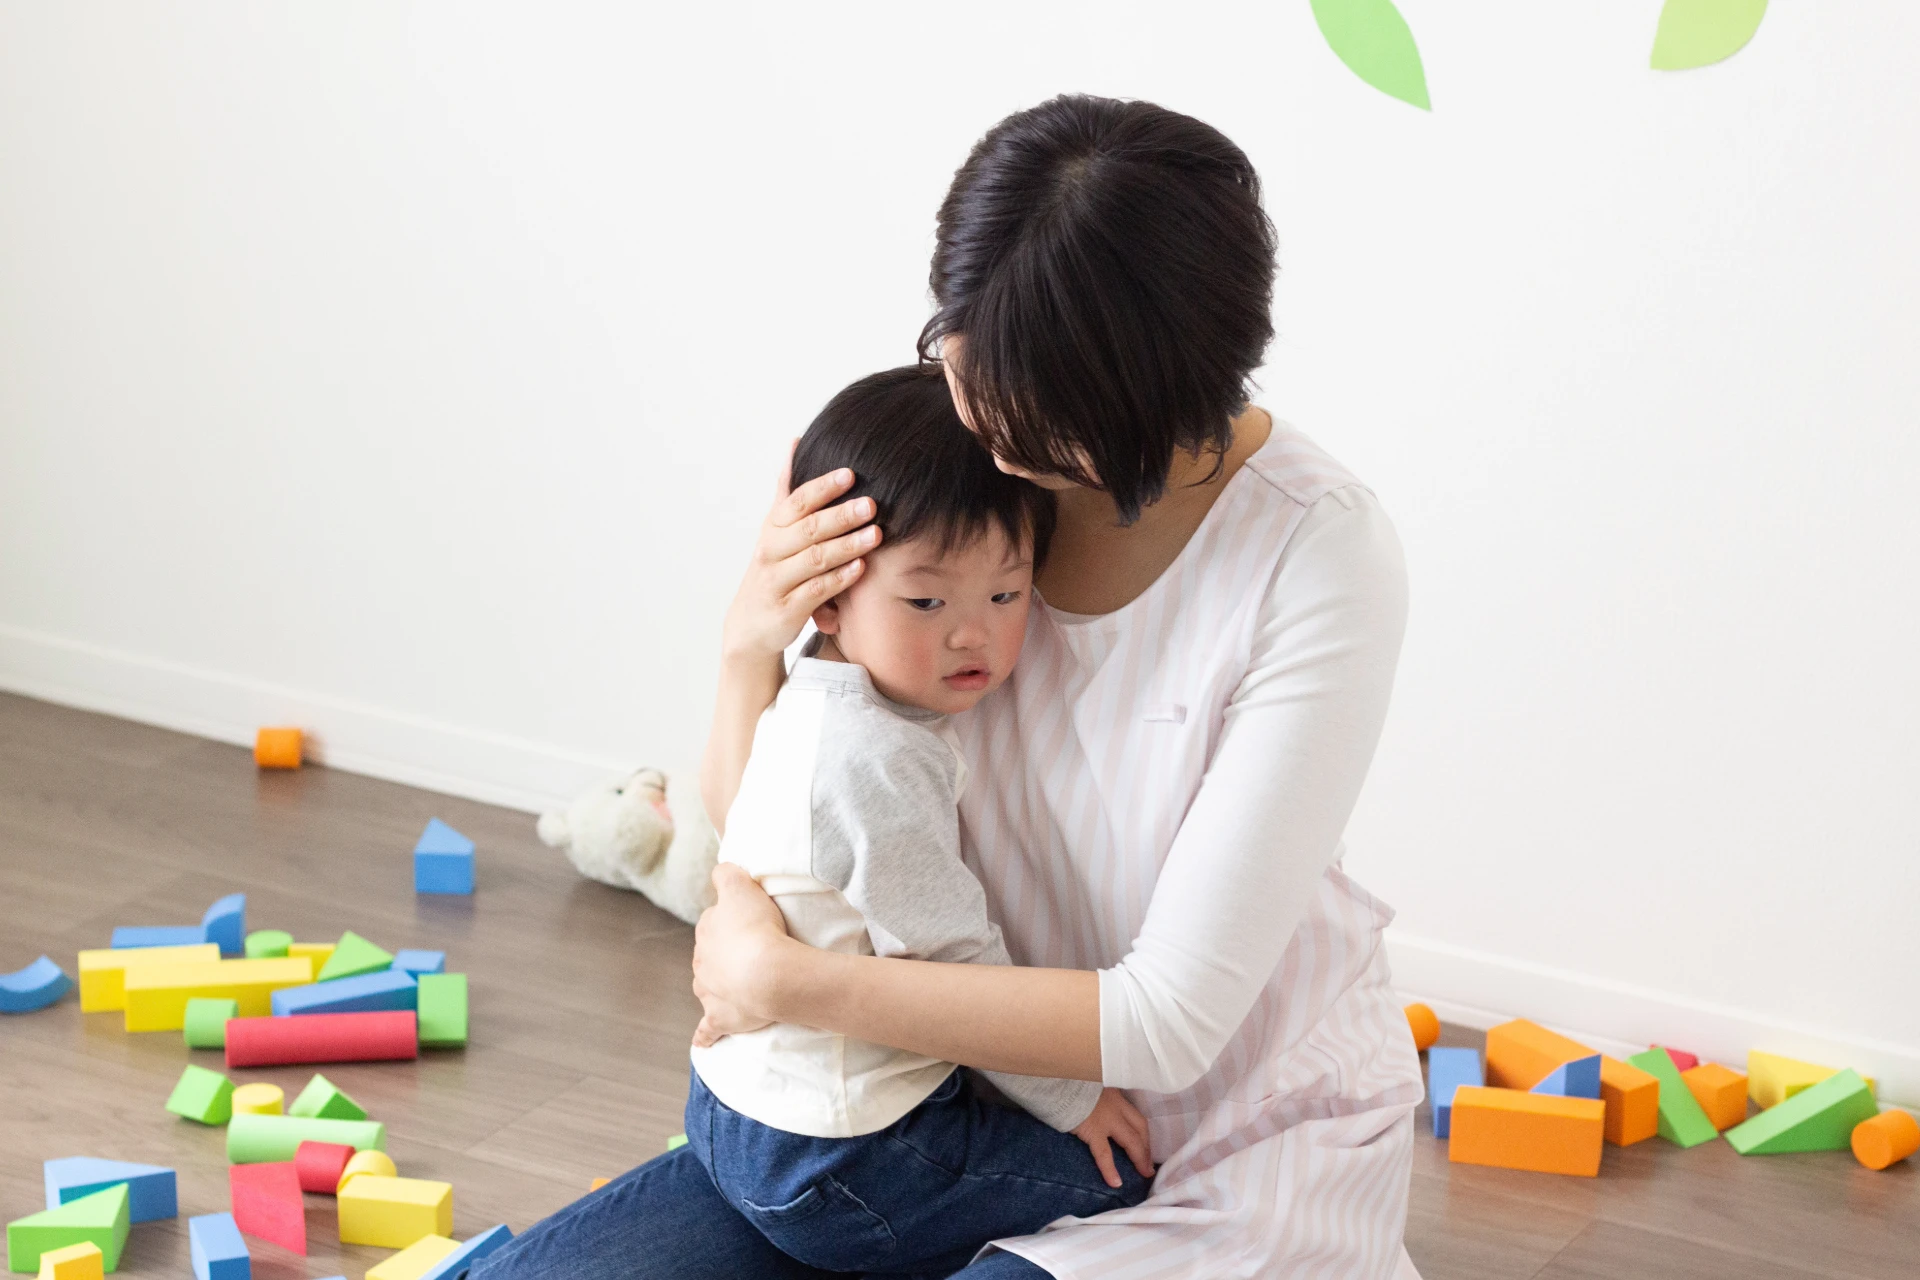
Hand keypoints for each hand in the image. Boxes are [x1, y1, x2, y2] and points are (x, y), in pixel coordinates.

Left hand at [690, 864, 793, 1047]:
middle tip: (753, 951)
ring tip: (739, 985)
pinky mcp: (721, 1018)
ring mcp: (710, 991)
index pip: (713, 921)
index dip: (732, 920)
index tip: (750, 922)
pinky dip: (705, 1035)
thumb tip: (720, 872)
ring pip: (707, 985)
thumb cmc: (757, 928)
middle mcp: (702, 962)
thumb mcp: (740, 886)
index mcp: (706, 931)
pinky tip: (702, 1042)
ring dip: (717, 985)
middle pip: (711, 954)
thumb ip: (726, 874)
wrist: (768, 973)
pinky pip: (708, 1029)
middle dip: (725, 953)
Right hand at [721, 446, 880, 662]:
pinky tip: (861, 568)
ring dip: (846, 546)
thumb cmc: (773, 569)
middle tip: (871, 504)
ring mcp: (778, 581)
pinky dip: (839, 579)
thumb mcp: (775, 528)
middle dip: (840, 515)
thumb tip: (795, 442)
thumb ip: (787, 489)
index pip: (797, 502)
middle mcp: (771, 551)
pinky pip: (816, 592)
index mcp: (773, 528)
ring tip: (875, 535)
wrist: (749, 624)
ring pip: (814, 559)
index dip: (822, 488)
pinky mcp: (788, 609)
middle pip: (808, 529)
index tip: (850, 474)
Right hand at [1072, 1088, 1154, 1187]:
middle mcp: (1116, 1106)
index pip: (1136, 1117)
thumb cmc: (1070, 1084)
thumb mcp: (1090, 1088)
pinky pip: (1104, 1154)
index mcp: (1115, 1096)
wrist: (1058, 1082)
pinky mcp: (1092, 1130)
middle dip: (1147, 1147)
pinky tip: (1115, 1183)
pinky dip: (1110, 1169)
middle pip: (1140, 1128)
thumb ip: (1098, 1101)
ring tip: (1144, 1174)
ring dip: (1139, 1158)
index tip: (1145, 1147)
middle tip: (1149, 1165)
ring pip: (1131, 1140)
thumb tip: (1095, 1113)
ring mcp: (1106, 1119)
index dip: (1143, 1134)